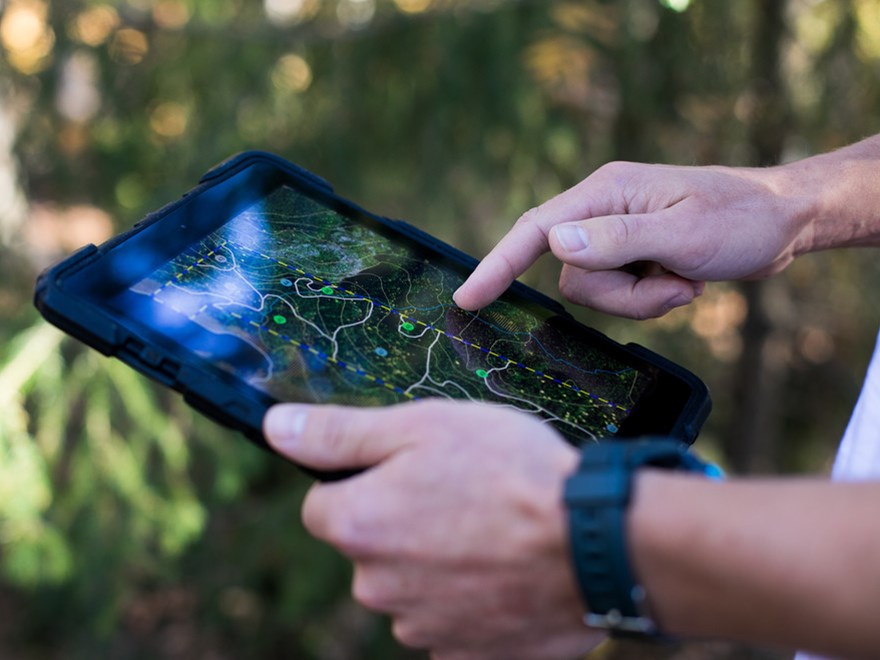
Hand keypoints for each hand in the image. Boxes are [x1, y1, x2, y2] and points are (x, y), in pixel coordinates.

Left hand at [263, 400, 603, 659]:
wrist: (595, 542)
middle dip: (402, 520)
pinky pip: (450, 618)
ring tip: (492, 529)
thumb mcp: (421, 427)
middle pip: (369, 546)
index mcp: (358, 526)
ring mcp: (422, 628)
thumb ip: (339, 434)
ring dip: (437, 560)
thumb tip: (274, 428)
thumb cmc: (509, 470)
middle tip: (462, 493)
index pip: (322, 505)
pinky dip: (469, 596)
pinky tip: (506, 568)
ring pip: (411, 584)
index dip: (363, 480)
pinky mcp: (467, 654)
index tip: (411, 470)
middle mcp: (377, 588)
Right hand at [454, 162, 809, 318]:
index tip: (468, 299)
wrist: (782, 222)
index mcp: (605, 193)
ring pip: (596, 292)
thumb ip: (617, 240)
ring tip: (686, 280)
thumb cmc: (740, 219)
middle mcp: (601, 213)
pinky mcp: (630, 257)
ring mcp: (616, 237)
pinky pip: (619, 296)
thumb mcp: (683, 233)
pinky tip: (686, 281)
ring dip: (643, 300)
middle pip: (573, 276)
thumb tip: (554, 244)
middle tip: (672, 283)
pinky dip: (652, 299)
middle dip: (622, 295)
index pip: (535, 232)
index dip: (498, 265)